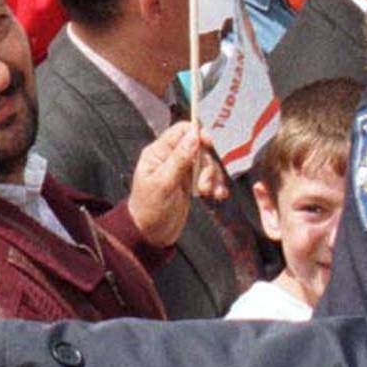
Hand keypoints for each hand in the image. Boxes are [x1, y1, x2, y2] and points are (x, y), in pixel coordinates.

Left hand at [126, 122, 224, 247]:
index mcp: (158, 153)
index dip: (198, 133)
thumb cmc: (149, 209)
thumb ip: (179, 159)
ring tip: (209, 193)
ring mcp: (182, 171)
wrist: (149, 235)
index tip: (209, 144)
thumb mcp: (163, 183)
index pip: (181, 131)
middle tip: (203, 185)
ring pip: (206, 163)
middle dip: (206, 164)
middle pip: (199, 147)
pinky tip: (218, 195)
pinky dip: (216, 185)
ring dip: (212, 176)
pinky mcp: (191, 184)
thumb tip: (194, 135)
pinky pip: (209, 177)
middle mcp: (171, 158)